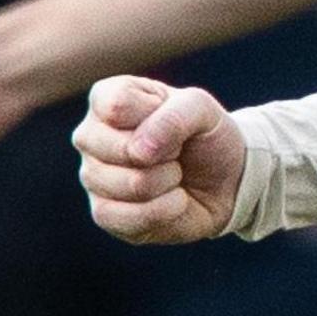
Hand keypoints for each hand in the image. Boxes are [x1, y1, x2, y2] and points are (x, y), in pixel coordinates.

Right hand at [73, 76, 246, 244]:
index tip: (173, 118)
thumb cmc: (205, 136)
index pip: (116, 105)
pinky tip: (173, 200)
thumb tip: (138, 152)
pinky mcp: (103, 213)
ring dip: (168, 182)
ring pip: (130, 185)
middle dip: (166, 153)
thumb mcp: (202, 109)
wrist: (225, 180)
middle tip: (176, 151)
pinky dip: (165, 211)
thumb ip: (174, 116)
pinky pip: (127, 217)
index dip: (156, 116)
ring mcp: (92, 176)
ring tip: (174, 174)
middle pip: (120, 149)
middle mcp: (90, 136)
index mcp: (107, 98)